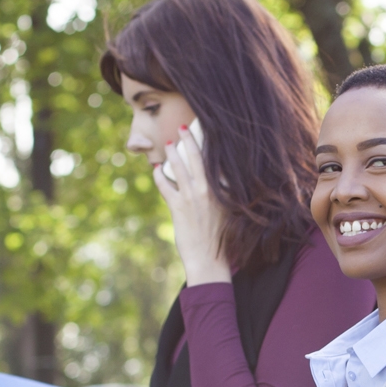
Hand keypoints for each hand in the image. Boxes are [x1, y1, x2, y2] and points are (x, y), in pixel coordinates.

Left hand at [154, 119, 230, 286]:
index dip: (210, 144)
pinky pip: (165, 185)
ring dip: (172, 153)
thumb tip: (216, 183)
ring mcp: (192, 198)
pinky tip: (156, 170)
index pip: (216, 160)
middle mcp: (208, 191)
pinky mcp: (178, 207)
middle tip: (183, 126)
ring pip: (179, 167)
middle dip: (189, 138)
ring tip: (169, 144)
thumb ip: (223, 196)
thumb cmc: (222, 240)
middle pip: (197, 157)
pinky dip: (159, 176)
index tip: (206, 130)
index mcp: (224, 191)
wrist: (210, 260)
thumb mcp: (229, 214)